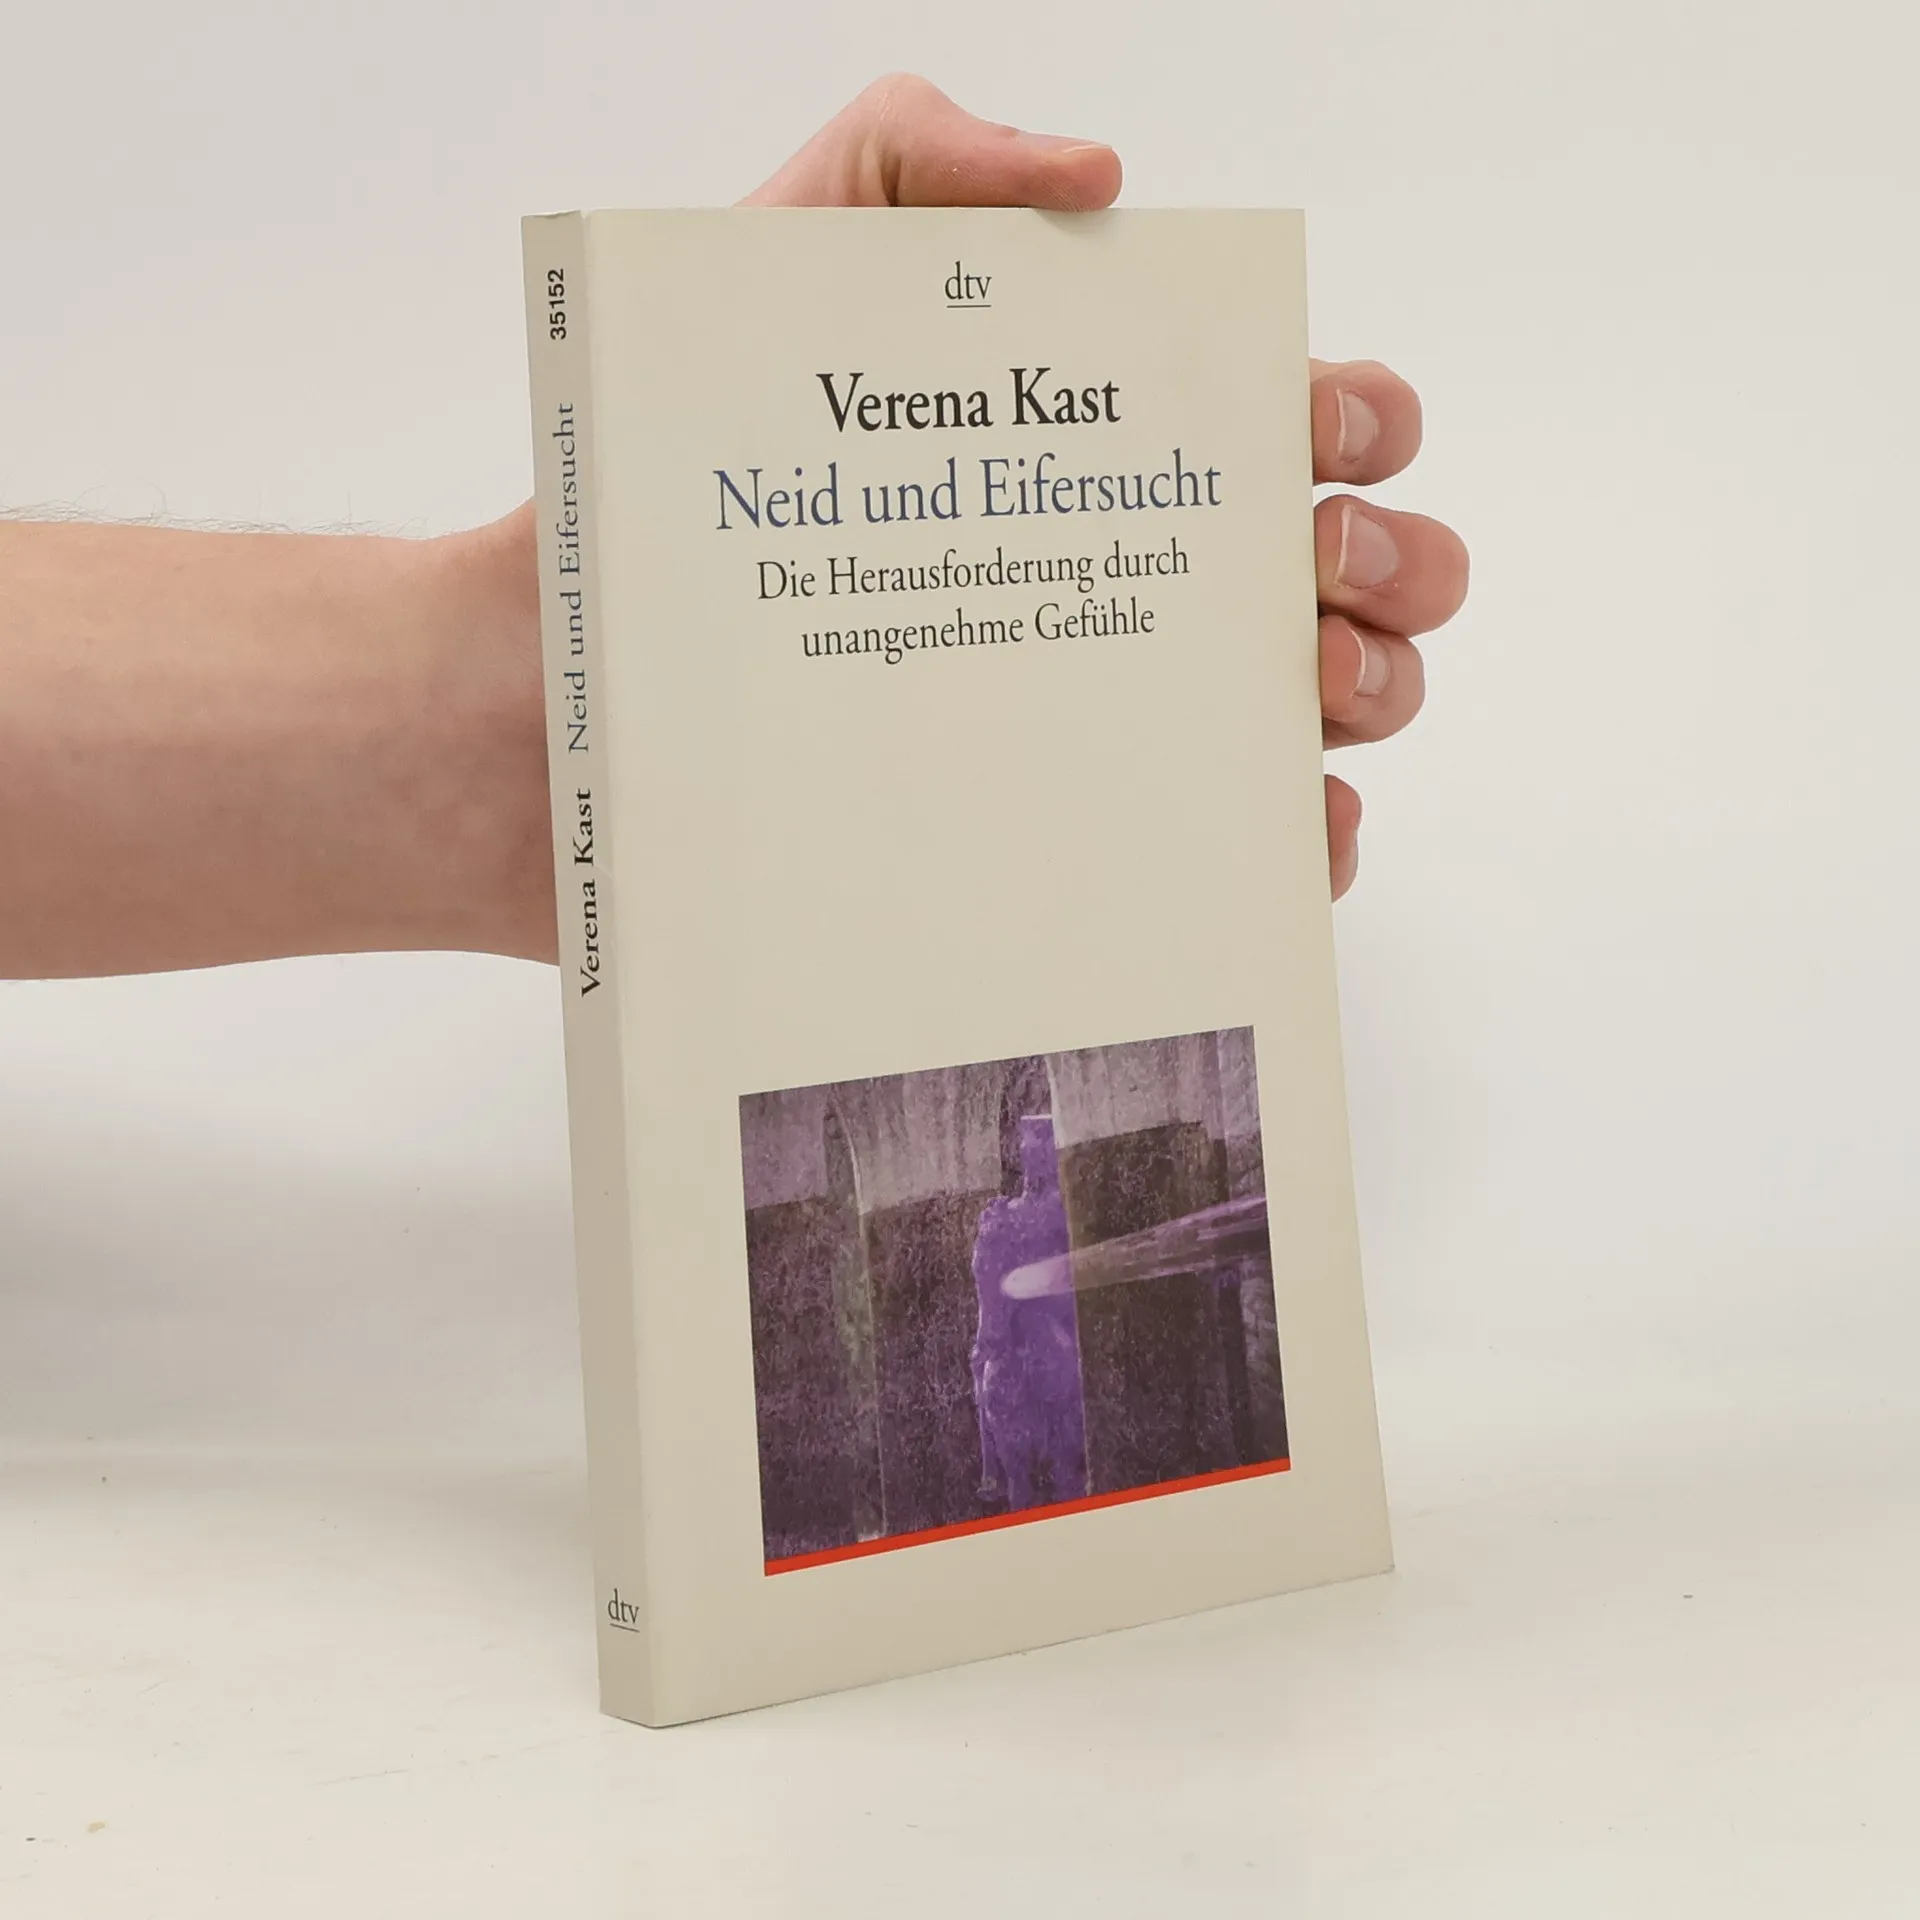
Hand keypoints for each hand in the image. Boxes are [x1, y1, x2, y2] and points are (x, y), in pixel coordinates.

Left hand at [740, 74, 1468, 899]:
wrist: (554, 682)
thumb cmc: (665, 481)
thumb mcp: (774, 268)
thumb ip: (915, 162)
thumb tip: (1096, 177)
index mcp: (1094, 449)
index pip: (1290, 420)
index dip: (1351, 418)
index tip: (1310, 433)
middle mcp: (1125, 578)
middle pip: (1352, 570)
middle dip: (1390, 558)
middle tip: (1315, 564)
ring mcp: (1111, 712)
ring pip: (1329, 708)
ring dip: (1371, 687)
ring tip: (1306, 684)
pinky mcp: (1072, 836)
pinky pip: (1243, 854)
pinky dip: (1307, 842)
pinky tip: (1293, 821)